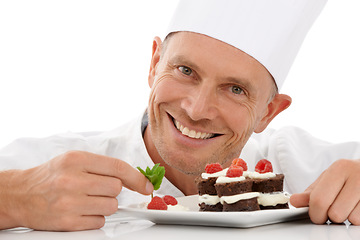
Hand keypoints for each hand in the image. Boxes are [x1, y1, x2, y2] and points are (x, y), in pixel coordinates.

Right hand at [0, 151, 153, 230]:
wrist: (20, 194)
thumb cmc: (50, 176)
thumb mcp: (73, 160)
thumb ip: (102, 166)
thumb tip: (135, 178)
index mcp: (76, 159)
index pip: (117, 167)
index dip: (137, 178)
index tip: (146, 185)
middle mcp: (72, 179)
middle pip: (116, 188)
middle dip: (112, 191)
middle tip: (97, 190)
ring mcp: (69, 202)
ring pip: (111, 206)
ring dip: (105, 205)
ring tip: (87, 200)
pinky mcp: (67, 222)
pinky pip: (99, 222)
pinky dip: (95, 218)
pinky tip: (80, 211)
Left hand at [290, 159, 359, 224]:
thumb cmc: (348, 176)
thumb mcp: (328, 179)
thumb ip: (311, 192)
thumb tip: (294, 201)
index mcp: (340, 168)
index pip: (319, 199)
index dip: (315, 213)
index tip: (316, 215)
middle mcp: (357, 176)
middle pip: (335, 212)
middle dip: (329, 217)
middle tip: (330, 212)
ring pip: (351, 219)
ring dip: (345, 218)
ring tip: (346, 206)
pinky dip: (356, 218)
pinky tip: (356, 208)